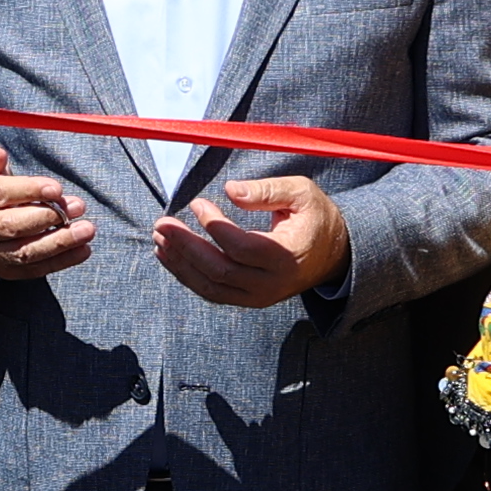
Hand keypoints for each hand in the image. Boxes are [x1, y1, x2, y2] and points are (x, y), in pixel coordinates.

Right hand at [0, 142, 93, 279]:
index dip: (30, 191)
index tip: (56, 189)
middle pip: (11, 226)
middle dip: (48, 217)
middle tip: (78, 206)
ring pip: (25, 252)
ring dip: (60, 242)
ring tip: (86, 230)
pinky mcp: (4, 270)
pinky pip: (34, 269)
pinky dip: (62, 261)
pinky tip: (83, 249)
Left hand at [148, 173, 341, 306]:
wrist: (331, 255)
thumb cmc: (314, 218)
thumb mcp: (301, 193)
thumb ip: (268, 190)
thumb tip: (230, 190)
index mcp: (288, 256)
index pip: (242, 247)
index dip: (215, 226)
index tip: (196, 202)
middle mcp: (272, 283)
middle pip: (221, 271)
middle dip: (186, 247)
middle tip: (162, 224)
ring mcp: (259, 297)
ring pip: (211, 287)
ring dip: (180, 264)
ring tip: (159, 239)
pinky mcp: (247, 300)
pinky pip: (212, 293)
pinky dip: (187, 276)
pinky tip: (169, 256)